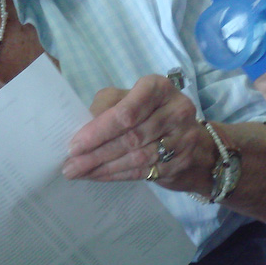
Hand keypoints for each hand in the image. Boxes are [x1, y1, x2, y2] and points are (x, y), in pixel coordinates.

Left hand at [62, 73, 214, 193]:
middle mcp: (176, 110)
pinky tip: (99, 176)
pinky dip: (118, 175)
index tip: (74, 145)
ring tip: (79, 172)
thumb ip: (108, 106)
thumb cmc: (153, 114)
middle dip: (96, 153)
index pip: (127, 111)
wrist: (195, 141)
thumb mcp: (131, 99)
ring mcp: (184, 138)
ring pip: (137, 157)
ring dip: (104, 167)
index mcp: (159, 88)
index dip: (99, 130)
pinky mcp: (183, 161)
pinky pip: (145, 171)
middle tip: (70, 165)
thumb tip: (82, 127)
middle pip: (131, 137)